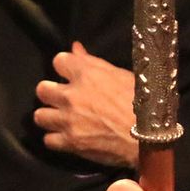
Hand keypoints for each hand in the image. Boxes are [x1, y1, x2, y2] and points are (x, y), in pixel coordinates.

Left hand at [34, 42, 138, 167]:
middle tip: (65, 99)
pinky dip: (57, 139)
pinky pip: (48, 140)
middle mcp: (72, 95)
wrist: (150, 139)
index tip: (71, 74)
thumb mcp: (123, 76)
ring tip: (63, 119)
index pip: (58, 61)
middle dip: (51, 93)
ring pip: (39, 116)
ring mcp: (68, 120)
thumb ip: (94, 63)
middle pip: (41, 89)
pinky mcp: (70, 142)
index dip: (65, 67)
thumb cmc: (144, 104)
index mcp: (87, 74)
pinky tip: (68, 137)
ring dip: (51, 117)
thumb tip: (76, 48)